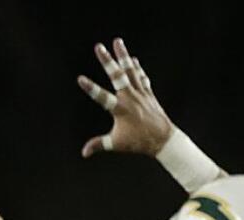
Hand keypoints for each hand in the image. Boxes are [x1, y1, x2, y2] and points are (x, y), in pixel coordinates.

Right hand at [77, 37, 173, 158]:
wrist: (163, 139)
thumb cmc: (138, 142)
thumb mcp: (116, 144)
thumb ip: (99, 144)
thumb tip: (84, 153)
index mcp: (121, 110)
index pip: (102, 97)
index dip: (90, 88)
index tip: (80, 78)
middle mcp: (130, 98)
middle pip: (117, 76)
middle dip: (107, 61)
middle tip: (99, 47)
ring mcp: (140, 93)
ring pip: (130, 70)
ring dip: (123, 55)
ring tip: (117, 41)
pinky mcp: (148, 93)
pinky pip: (141, 77)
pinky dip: (136, 67)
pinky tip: (132, 59)